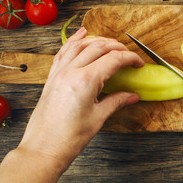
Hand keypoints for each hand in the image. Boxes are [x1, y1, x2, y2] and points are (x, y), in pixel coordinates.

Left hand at [18, 27, 143, 168]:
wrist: (43, 148)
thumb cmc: (69, 137)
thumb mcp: (98, 118)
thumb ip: (117, 101)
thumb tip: (132, 96)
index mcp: (86, 81)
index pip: (113, 59)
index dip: (130, 58)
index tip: (138, 63)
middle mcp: (71, 71)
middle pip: (98, 47)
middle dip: (117, 47)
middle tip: (128, 55)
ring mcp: (59, 72)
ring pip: (80, 44)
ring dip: (97, 40)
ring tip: (110, 42)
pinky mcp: (52, 77)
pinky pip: (64, 51)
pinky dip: (74, 41)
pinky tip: (81, 35)